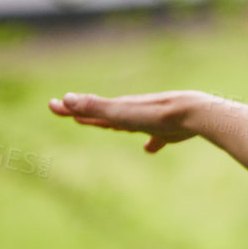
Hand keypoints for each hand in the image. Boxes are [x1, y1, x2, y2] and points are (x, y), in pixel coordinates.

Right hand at [47, 89, 201, 153]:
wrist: (194, 114)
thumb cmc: (156, 115)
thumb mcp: (122, 113)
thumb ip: (95, 107)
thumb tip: (64, 100)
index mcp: (119, 109)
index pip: (89, 109)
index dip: (71, 108)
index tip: (53, 106)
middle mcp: (133, 113)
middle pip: (107, 115)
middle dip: (89, 114)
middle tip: (73, 114)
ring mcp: (151, 121)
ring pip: (129, 124)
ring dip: (116, 124)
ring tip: (109, 126)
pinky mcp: (170, 131)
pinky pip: (156, 137)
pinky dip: (151, 142)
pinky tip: (151, 148)